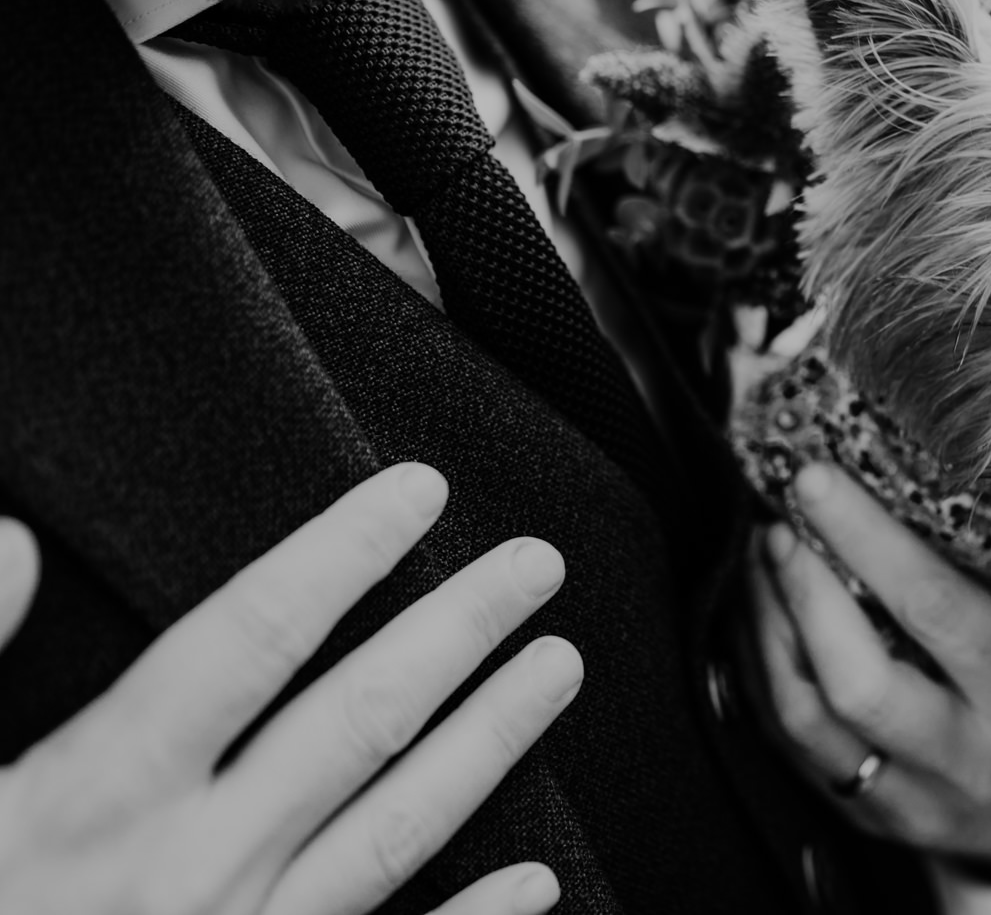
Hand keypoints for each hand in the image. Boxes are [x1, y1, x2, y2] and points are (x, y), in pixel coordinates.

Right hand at [0, 464, 580, 914]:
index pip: (248, 641)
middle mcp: (189, 870)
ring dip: (490, 742)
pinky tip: (537, 882)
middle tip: (535, 566)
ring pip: (396, 830)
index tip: (416, 492)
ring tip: (558, 669)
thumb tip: (16, 539)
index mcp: (94, 801)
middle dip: (457, 631)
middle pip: (355, 722)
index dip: (340, 554)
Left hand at [748, 463, 990, 863]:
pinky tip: (762, 614)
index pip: (937, 613)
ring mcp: (906, 798)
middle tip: (779, 520)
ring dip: (770, 626)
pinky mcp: (862, 817)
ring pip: (807, 718)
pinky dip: (764, 670)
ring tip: (763, 554)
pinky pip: (789, 744)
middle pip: (858, 680)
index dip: (869, 541)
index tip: (818, 480)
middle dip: (805, 589)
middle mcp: (960, 758)